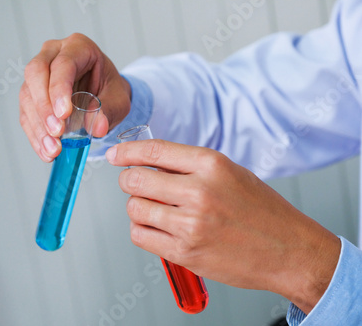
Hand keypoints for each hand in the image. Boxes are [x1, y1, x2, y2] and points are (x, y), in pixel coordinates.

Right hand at [19, 33, 130, 161]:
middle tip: (57, 132)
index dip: (59, 89)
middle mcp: (52, 54)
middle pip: (35, 73)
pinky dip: (35, 135)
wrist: (103, 94)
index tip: (64, 114)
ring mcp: (38, 74)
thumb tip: (97, 127)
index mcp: (78, 47)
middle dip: (44, 106)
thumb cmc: (110, 90)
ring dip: (38, 126)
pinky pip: (26, 113)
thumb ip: (109, 111)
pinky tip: (46, 151)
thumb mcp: (119, 99)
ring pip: (27, 95)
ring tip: (53, 149)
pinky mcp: (31, 94)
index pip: (63, 64)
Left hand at [106, 139, 340, 313]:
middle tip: (136, 184)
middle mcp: (199, 192)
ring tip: (153, 209)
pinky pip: (140, 236)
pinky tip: (157, 228)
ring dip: (137, 207)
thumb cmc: (262, 212)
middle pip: (136, 180)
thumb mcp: (231, 174)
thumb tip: (150, 163)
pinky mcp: (185, 253)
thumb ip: (190, 167)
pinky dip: (142, 230)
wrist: (289, 251)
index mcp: (212, 165)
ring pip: (134, 208)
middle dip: (129, 181)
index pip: (154, 151)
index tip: (116, 155)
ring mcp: (191, 225)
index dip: (128, 151)